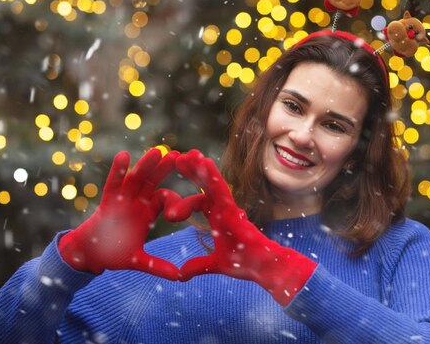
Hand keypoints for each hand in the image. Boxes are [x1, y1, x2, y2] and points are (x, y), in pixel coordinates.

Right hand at [58, 149, 179, 279]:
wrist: (89, 255)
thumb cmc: (114, 254)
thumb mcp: (138, 261)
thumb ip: (157, 266)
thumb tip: (178, 276)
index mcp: (148, 212)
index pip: (166, 199)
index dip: (177, 199)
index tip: (192, 194)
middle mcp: (137, 201)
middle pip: (154, 181)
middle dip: (165, 168)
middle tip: (181, 155)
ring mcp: (122, 199)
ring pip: (136, 178)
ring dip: (146, 165)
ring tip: (157, 151)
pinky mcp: (107, 201)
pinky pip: (113, 183)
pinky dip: (118, 170)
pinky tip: (124, 155)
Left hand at [164, 150, 316, 305]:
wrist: (261, 268)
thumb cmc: (245, 263)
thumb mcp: (215, 265)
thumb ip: (198, 266)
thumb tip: (181, 275)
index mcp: (218, 218)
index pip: (198, 203)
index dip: (183, 202)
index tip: (168, 209)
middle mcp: (223, 209)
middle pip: (204, 185)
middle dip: (193, 171)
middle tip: (178, 157)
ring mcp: (228, 207)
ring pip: (212, 182)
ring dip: (200, 167)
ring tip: (189, 153)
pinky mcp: (233, 209)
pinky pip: (221, 189)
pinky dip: (212, 175)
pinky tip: (204, 161)